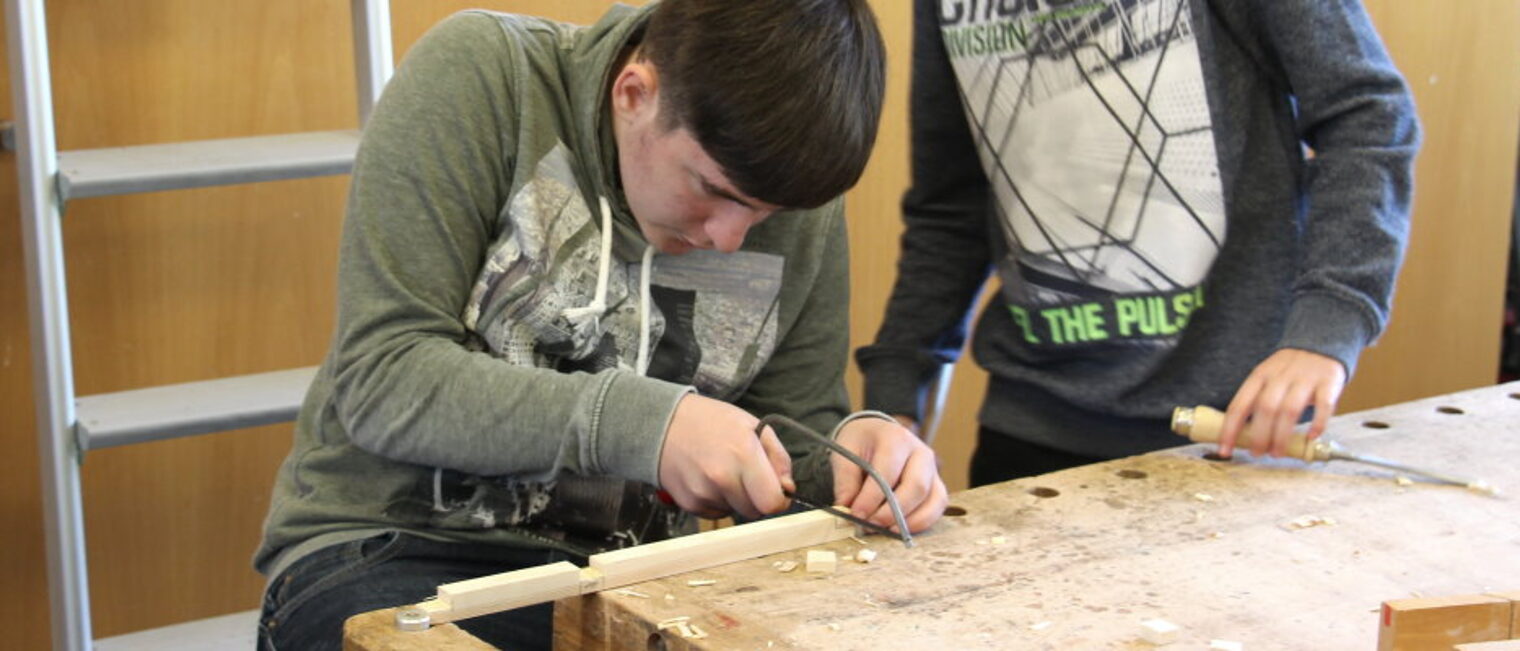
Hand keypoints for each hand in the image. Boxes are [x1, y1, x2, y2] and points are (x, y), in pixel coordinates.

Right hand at [658, 394, 794, 519]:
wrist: (662, 424)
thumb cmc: (711, 422)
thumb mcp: (752, 426)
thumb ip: (778, 457)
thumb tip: (789, 488)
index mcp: (744, 454)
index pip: (772, 502)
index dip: (779, 499)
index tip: (776, 490)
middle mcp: (722, 477)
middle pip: (756, 511)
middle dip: (757, 497)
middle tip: (746, 474)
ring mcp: (703, 492)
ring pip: (736, 512)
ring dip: (736, 498)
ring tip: (722, 471)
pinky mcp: (689, 503)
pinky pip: (717, 513)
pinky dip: (718, 500)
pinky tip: (708, 479)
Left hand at [831, 417, 947, 533]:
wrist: (876, 434)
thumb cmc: (861, 443)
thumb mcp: (845, 453)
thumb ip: (845, 480)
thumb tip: (847, 508)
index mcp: (896, 439)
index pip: (887, 472)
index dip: (872, 497)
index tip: (856, 514)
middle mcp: (921, 452)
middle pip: (916, 486)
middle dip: (893, 512)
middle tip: (871, 525)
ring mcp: (933, 470)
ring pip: (933, 500)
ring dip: (910, 521)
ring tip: (886, 531)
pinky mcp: (936, 486)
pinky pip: (937, 508)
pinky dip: (921, 523)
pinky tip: (901, 530)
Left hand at [1219, 349, 1346, 457]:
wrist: (1321, 344)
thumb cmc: (1289, 370)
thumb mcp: (1267, 378)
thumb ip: (1256, 401)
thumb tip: (1241, 436)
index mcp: (1259, 376)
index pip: (1239, 405)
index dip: (1230, 429)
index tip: (1224, 450)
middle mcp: (1280, 376)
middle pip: (1265, 408)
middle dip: (1258, 435)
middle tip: (1257, 453)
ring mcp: (1305, 378)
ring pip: (1290, 410)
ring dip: (1281, 435)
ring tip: (1277, 453)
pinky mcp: (1329, 382)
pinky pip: (1324, 405)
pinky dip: (1318, 423)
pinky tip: (1311, 437)